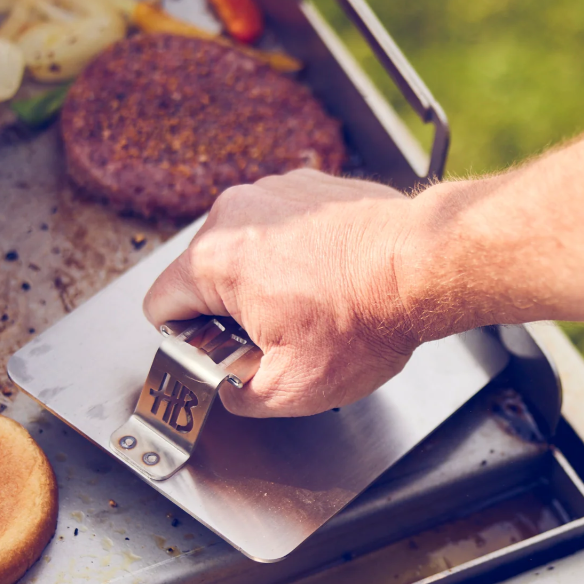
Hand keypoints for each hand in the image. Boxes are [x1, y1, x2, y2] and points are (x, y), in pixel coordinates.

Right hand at [143, 170, 426, 416]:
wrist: (423, 267)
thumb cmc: (365, 318)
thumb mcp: (293, 389)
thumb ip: (241, 396)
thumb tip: (233, 389)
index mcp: (213, 259)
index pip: (160, 306)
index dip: (188, 341)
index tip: (223, 353)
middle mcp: (235, 212)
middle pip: (203, 276)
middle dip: (231, 313)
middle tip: (279, 338)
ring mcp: (272, 192)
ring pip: (244, 250)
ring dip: (265, 282)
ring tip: (312, 308)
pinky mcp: (307, 186)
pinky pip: (280, 228)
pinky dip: (296, 255)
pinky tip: (330, 281)